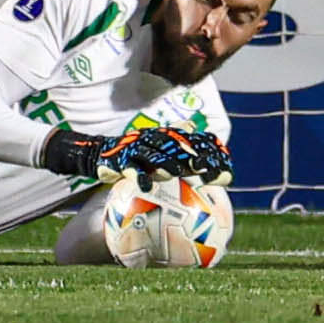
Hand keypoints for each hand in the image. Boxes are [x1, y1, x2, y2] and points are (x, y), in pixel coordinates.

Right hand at [94, 126, 232, 189]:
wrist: (102, 153)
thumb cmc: (136, 154)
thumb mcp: (159, 149)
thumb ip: (181, 148)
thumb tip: (204, 147)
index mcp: (163, 136)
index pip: (188, 139)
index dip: (206, 149)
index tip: (221, 165)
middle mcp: (151, 139)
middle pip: (172, 145)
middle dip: (189, 156)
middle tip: (204, 169)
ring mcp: (135, 149)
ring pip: (151, 155)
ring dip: (164, 164)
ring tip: (175, 173)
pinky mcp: (121, 161)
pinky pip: (131, 169)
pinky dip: (139, 176)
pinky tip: (147, 186)